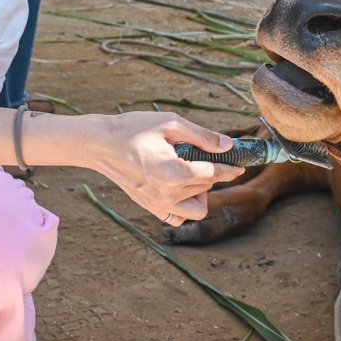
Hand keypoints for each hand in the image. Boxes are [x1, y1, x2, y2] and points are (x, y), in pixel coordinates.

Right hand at [78, 113, 242, 224]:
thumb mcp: (170, 124)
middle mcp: (167, 194)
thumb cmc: (133, 129)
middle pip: (207, 188)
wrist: (100, 144)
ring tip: (189, 171)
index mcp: (174, 172)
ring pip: (197, 208)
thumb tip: (228, 145)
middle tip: (203, 155)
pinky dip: (185, 205)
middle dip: (212, 172)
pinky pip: (179, 216)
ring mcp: (158, 204)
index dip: (231, 167)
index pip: (214, 173)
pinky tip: (179, 187)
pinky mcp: (150, 207)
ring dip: (200, 191)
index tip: (240, 164)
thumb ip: (202, 136)